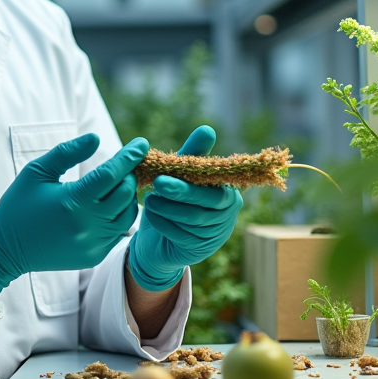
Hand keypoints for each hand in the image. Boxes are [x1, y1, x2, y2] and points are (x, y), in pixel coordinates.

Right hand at [0, 134, 148, 292]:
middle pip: (125, 194)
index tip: (141, 143)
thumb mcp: (37, 171)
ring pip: (128, 215)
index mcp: (73, 201)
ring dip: (127, 197)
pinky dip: (119, 216)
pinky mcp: (94, 256)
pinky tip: (108, 207)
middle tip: (123, 165)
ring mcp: (93, 243)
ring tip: (117, 185)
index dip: (128, 156)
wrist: (5, 248)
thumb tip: (96, 138)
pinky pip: (118, 233)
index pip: (111, 174)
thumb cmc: (19, 204)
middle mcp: (87, 225)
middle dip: (128, 175)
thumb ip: (68, 153)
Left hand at [127, 126, 242, 291]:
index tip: (170, 170)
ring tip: (149, 200)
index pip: (216, 183)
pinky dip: (164, 223)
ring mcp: (216, 234)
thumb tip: (207, 129)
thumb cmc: (174, 200)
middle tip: (158, 183)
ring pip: (193, 219)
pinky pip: (182, 235)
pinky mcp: (201, 249)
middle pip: (207, 202)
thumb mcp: (181, 177)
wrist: (160, 239)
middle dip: (181, 192)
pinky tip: (151, 215)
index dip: (195, 177)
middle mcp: (227, 213)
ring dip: (168, 208)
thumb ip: (193, 156)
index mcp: (228, 191)